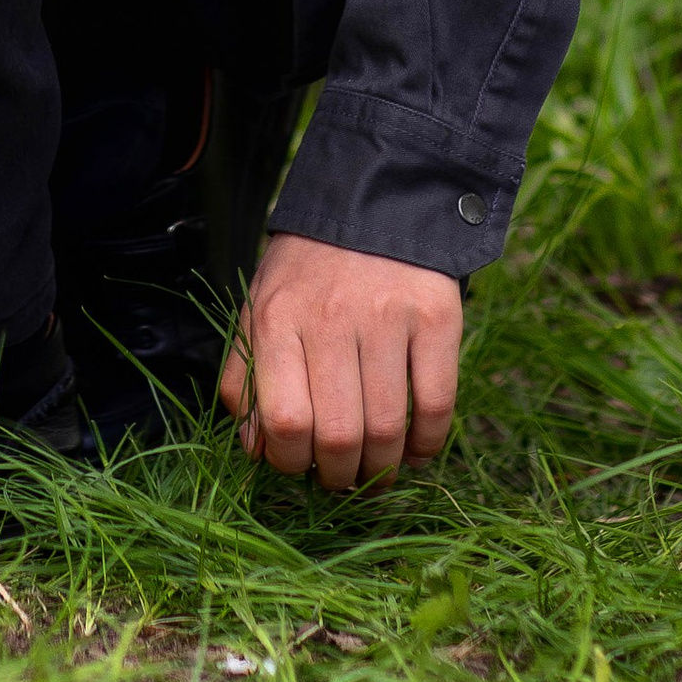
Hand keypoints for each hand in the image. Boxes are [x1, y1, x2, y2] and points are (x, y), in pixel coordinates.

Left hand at [220, 231, 463, 489]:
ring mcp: (387, 317)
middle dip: (339, 476)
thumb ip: (245, 376)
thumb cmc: (307, 271)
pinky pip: (436, 405)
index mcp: (278, 318)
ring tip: (376, 472)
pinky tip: (416, 450)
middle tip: (341, 478)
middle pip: (338, 435)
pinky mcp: (435, 316)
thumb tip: (255, 449)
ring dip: (382, 470)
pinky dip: (428, 444)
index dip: (291, 462)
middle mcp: (331, 317)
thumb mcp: (258, 308)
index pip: (284, 420)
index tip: (300, 467)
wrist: (371, 203)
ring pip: (387, 429)